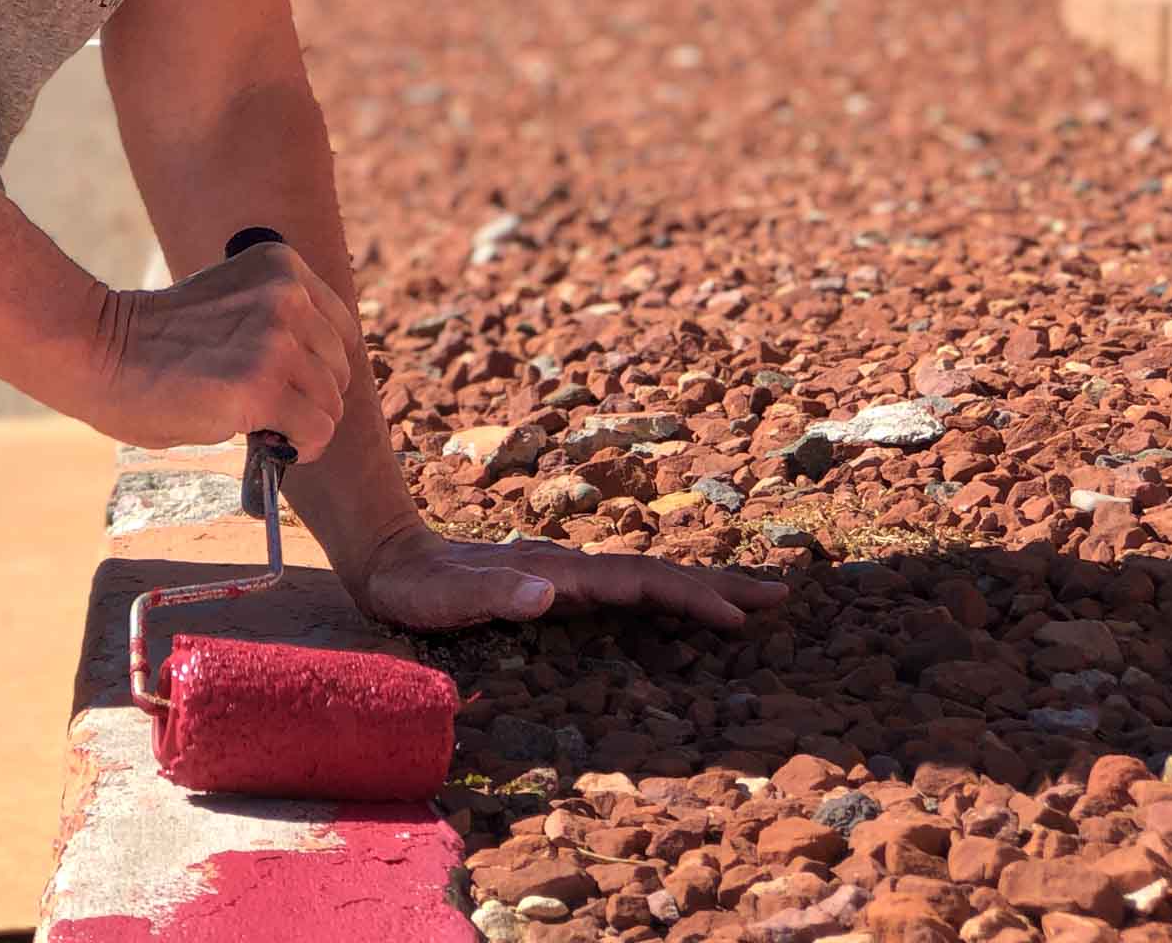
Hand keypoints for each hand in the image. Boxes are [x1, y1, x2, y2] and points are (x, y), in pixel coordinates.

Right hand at [83, 237, 356, 458]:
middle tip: (273, 412)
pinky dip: (301, 448)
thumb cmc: (156, 338)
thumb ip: (275, 323)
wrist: (100, 352)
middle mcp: (287, 296)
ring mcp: (277, 341)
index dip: (319, 365)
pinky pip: (315, 431)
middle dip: (312, 397)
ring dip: (302, 424)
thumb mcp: (232, 306)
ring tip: (264, 427)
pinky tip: (274, 446)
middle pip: (338, 367)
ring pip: (329, 403)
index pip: (338, 327)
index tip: (293, 384)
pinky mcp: (263, 387)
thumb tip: (315, 378)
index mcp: (281, 266)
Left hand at [345, 520, 788, 632]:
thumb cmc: (417, 588)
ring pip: (646, 576)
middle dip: (716, 583)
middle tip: (780, 593)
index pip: (637, 582)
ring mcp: (566, 574)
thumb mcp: (447, 599)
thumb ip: (496, 596)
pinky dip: (664, 593)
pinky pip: (624, 588)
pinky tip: (677, 604)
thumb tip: (554, 593)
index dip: (687, 596)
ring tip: (749, 596)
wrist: (391, 556)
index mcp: (558, 571)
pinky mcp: (557, 585)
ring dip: (698, 585)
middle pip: (656, 572)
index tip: (735, 615)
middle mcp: (571, 567)